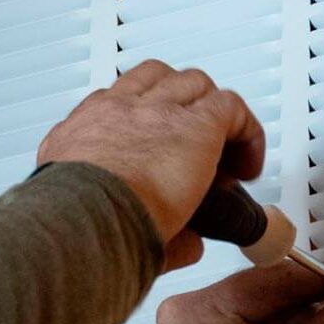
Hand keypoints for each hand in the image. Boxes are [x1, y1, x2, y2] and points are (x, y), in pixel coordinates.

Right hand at [37, 61, 265, 269]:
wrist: (82, 219)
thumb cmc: (76, 222)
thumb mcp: (84, 210)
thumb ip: (127, 217)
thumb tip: (184, 244)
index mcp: (82, 130)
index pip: (114, 104)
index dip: (143, 120)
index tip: (157, 148)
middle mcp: (117, 110)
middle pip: (156, 79)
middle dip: (179, 103)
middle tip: (193, 142)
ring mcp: (156, 111)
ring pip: (195, 84)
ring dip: (212, 111)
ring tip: (224, 150)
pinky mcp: (196, 124)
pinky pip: (232, 108)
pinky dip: (246, 132)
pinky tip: (247, 165)